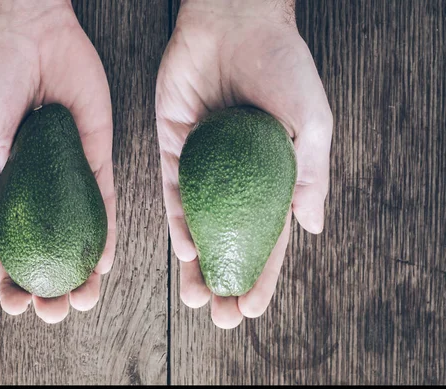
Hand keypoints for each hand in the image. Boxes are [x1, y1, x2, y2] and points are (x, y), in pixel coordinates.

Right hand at [0, 0, 115, 322]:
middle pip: (50, 248)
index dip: (13, 280)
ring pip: (80, 234)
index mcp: (3, 187)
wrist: (24, 34)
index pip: (10, 245)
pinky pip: (105, 200)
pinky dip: (107, 233)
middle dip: (53, 285)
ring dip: (82, 271)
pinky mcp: (96, 155)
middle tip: (55, 312)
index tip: (18, 305)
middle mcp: (39, 187)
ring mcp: (68, 174)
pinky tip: (105, 262)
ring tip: (83, 300)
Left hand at [155, 0, 332, 327]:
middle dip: (225, 279)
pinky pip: (173, 192)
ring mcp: (204, 165)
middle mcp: (235, 176)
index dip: (262, 275)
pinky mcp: (174, 147)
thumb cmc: (282, 65)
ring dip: (197, 263)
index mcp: (272, 175)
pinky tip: (181, 251)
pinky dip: (176, 222)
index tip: (252, 308)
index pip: (268, 237)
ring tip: (197, 298)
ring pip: (198, 225)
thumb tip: (312, 229)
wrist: (237, 22)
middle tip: (219, 317)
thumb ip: (312, 176)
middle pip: (229, 239)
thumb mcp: (311, 122)